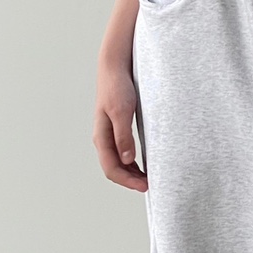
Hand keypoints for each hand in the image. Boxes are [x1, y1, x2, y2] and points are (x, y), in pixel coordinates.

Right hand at [92, 60, 147, 191]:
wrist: (114, 66)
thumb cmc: (117, 86)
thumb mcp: (122, 111)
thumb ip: (124, 135)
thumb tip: (127, 160)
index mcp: (102, 137)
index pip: (111, 169)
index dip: (127, 181)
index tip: (145, 186)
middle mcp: (103, 138)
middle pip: (114, 168)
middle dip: (130, 180)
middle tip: (150, 185)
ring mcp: (109, 133)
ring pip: (117, 161)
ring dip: (131, 172)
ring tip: (148, 178)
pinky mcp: (116, 126)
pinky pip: (121, 151)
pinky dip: (131, 161)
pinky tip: (142, 162)